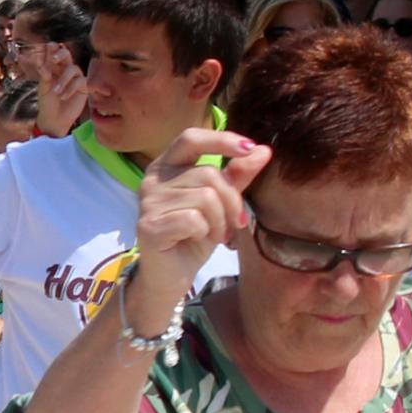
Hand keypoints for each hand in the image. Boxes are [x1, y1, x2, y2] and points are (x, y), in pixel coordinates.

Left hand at [32, 43, 90, 136]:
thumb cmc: (47, 102)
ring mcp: (75, 77)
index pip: (54, 53)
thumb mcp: (43, 89)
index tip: (48, 47)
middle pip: (67, 54)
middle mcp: (65, 70)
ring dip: (63, 79)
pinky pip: (80, 81)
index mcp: (53, 68)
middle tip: (53, 58)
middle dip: (61, 54)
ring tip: (55, 91)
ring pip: (73, 68)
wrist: (54, 119)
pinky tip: (63, 97)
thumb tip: (42, 65)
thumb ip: (44, 76)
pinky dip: (70, 88)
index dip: (52, 49)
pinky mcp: (83, 87)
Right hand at [130, 128, 263, 315]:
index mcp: (168, 166)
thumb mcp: (220, 202)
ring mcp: (148, 202)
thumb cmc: (194, 235)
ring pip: (204, 198)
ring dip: (219, 221)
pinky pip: (193, 219)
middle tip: (234, 222)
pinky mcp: (148, 226)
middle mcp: (153, 179)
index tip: (250, 148)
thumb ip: (237, 175)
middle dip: (231, 200)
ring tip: (214, 234)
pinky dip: (205, 232)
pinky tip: (198, 240)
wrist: (172, 275)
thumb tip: (263, 150)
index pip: (191, 138)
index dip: (222, 140)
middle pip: (207, 174)